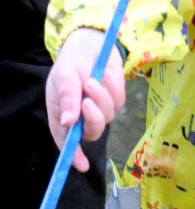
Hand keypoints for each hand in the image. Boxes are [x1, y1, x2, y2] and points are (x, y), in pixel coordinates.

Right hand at [45, 29, 125, 171]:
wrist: (90, 43)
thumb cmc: (71, 62)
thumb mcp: (64, 75)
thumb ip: (66, 97)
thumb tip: (68, 122)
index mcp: (62, 114)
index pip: (67, 142)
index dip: (74, 156)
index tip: (81, 165)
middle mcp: (82, 117)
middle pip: (93, 132)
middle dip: (93, 118)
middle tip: (88, 99)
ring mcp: (100, 109)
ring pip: (108, 116)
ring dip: (102, 97)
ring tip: (93, 79)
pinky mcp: (116, 99)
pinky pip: (119, 100)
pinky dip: (113, 86)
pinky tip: (105, 74)